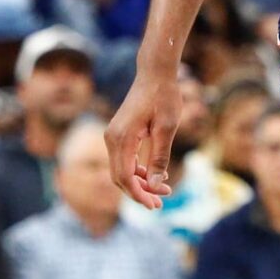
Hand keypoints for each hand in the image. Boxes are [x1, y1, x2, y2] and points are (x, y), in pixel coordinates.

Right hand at [105, 65, 180, 207]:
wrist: (155, 73)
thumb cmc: (163, 96)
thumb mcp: (167, 127)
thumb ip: (160, 156)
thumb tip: (157, 184)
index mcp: (121, 138)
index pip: (124, 177)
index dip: (138, 194)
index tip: (155, 205)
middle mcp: (112, 138)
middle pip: (120, 177)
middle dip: (140, 192)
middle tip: (161, 202)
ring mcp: (113, 136)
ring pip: (122, 170)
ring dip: (140, 182)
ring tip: (164, 191)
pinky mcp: (119, 134)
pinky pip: (124, 160)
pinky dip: (138, 170)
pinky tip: (156, 174)